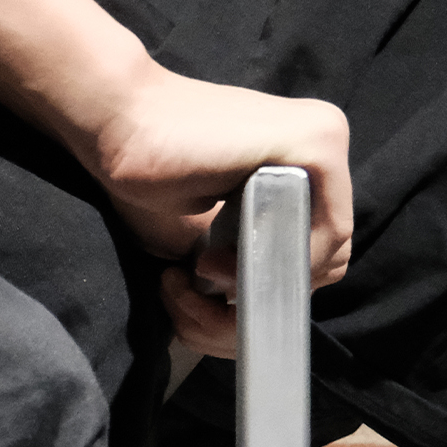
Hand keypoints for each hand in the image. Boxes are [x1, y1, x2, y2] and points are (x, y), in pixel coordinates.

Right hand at [86, 66, 351, 360]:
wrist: (119, 127)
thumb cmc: (151, 179)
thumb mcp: (209, 242)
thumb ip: (249, 265)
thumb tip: (266, 319)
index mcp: (304, 172)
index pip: (313, 260)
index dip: (257, 298)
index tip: (196, 296)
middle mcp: (325, 153)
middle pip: (324, 268)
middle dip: (251, 309)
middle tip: (185, 296)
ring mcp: (327, 144)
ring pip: (325, 262)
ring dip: (248, 297)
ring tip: (188, 281)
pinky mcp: (316, 146)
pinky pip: (325, 238)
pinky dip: (265, 271)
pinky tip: (208, 266)